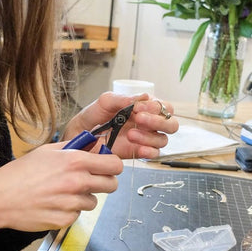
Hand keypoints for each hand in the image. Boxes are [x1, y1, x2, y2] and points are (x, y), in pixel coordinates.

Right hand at [0, 142, 122, 250]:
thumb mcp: (47, 151)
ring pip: (93, 201)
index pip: (114, 165)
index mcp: (75, 161)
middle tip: (90, 181)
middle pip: (111, 185)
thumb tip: (95, 145)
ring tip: (62, 192)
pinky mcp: (65, 220)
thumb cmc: (20, 172)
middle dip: (104, 182)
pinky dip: (69, 210)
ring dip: (83, 197)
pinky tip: (53, 204)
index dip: (113, 166)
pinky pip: (77, 214)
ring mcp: (72, 203)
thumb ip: (74, 147)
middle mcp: (77, 182)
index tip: (107, 167)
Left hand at [63, 91, 178, 159]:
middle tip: (139, 119)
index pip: (163, 107)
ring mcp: (144, 138)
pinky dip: (149, 151)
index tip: (138, 108)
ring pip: (163, 140)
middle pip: (171, 124)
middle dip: (158, 122)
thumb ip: (124, 99)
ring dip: (149, 137)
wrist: (80, 134)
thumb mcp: (106, 101)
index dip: (155, 107)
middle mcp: (148, 123)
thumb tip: (144, 96)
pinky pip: (153, 154)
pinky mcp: (137, 152)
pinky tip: (139, 148)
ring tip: (130, 135)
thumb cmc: (93, 115)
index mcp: (144, 108)